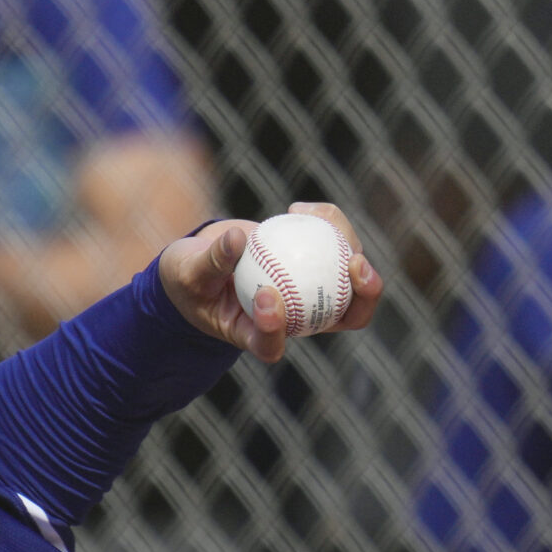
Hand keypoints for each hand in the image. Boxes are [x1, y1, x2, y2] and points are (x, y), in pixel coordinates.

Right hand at [157, 202, 380, 361]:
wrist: (202, 263)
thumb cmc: (188, 279)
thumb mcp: (188, 273)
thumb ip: (211, 262)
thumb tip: (236, 238)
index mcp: (257, 335)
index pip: (272, 343)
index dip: (276, 328)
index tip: (266, 296)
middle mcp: (296, 318)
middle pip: (343, 318)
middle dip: (363, 298)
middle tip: (355, 264)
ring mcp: (310, 290)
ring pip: (348, 276)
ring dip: (348, 243)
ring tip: (317, 215)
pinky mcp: (314, 261)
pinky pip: (334, 242)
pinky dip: (324, 222)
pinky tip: (300, 208)